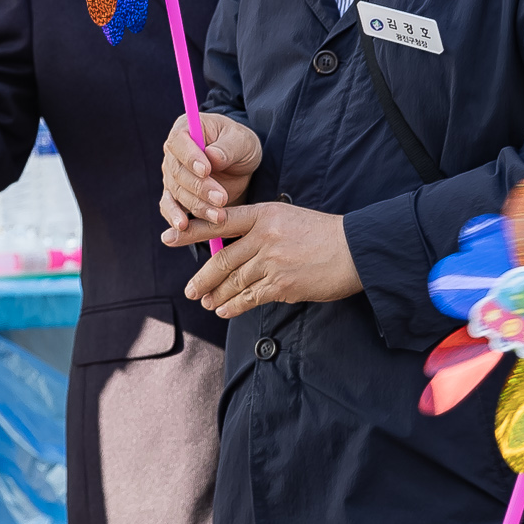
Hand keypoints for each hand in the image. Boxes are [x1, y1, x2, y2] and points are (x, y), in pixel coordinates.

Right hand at [158, 112, 260, 232]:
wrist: (239, 165)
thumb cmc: (239, 145)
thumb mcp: (242, 140)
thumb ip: (227, 147)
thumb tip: (212, 157)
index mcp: (185, 129)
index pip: (179, 143)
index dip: (190, 157)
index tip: (206, 170)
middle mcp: (173, 153)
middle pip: (178, 172)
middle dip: (200, 188)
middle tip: (221, 199)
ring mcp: (171, 175)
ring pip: (178, 193)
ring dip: (197, 206)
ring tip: (218, 216)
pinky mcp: (174, 195)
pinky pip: (170, 207)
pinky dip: (174, 217)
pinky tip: (183, 227)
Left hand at [180, 201, 364, 315]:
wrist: (355, 250)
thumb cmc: (321, 234)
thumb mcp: (287, 218)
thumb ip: (258, 229)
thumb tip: (231, 248)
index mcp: (264, 213)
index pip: (220, 221)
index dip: (191, 230)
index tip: (169, 237)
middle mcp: (265, 236)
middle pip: (222, 258)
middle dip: (202, 277)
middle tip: (189, 289)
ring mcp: (272, 262)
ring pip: (233, 281)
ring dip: (216, 294)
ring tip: (205, 302)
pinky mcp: (282, 285)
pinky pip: (250, 298)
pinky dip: (234, 306)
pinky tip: (224, 310)